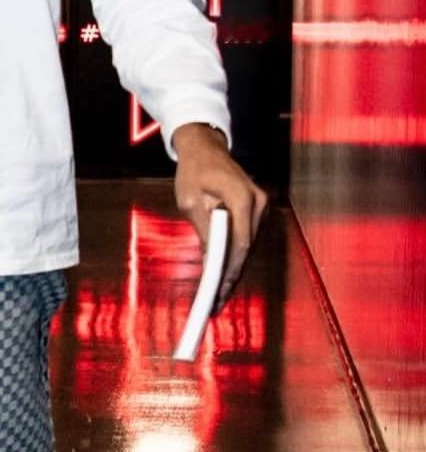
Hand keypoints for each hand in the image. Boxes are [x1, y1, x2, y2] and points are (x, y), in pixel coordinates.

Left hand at [171, 123, 269, 313]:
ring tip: (217, 296)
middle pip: (246, 248)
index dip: (229, 271)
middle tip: (215, 303)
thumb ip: (204, 232)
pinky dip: (234, 255)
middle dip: (230, 277)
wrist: (205, 148)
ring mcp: (261, 205)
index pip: (240, 243)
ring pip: (248, 245)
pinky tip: (223, 274)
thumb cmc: (194, 171)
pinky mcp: (257, 209)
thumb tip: (211, 263)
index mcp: (241, 197)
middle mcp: (258, 202)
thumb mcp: (191, 202)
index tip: (218, 292)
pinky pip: (246, 237)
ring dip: (233, 269)